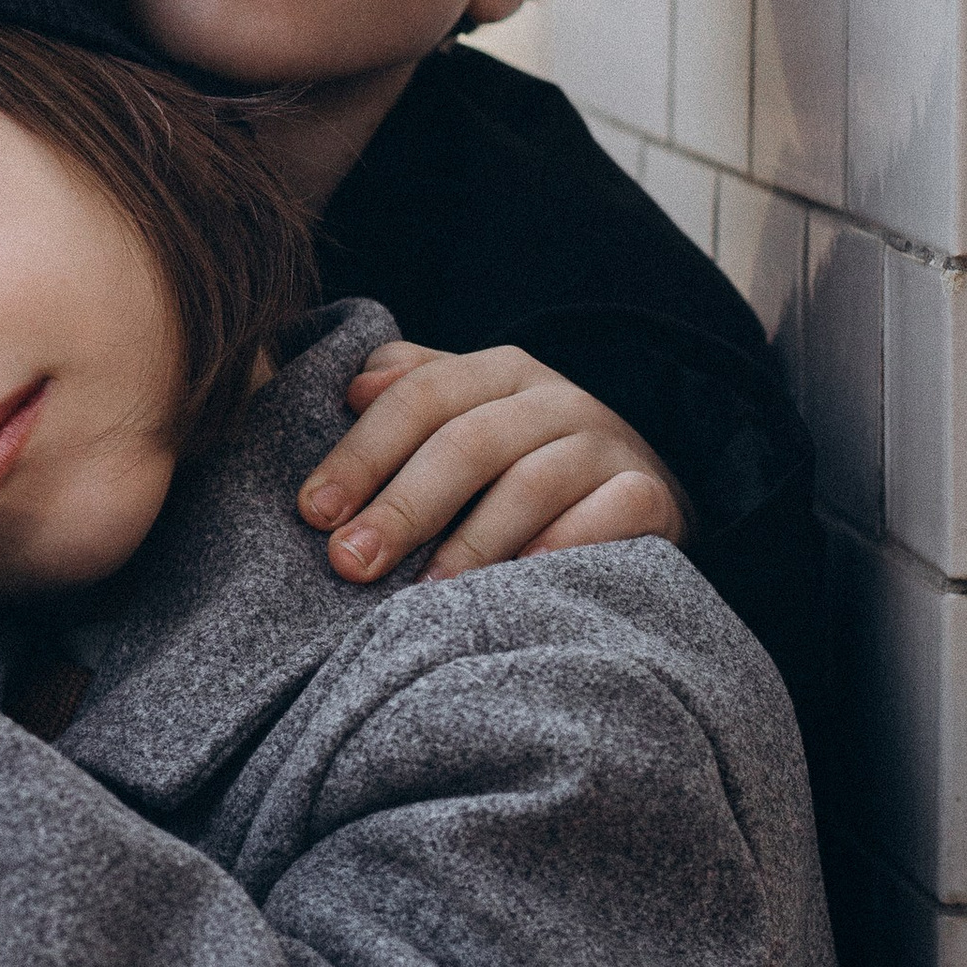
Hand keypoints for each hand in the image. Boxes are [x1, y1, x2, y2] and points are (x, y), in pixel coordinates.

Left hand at [298, 342, 686, 586]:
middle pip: (468, 443)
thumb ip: (409, 392)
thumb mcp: (468, 416)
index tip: (314, 512)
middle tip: (351, 562)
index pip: (420, 396)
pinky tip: (521, 581)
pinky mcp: (651, 495)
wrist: (635, 492)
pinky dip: (566, 545)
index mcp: (499, 370)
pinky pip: (610, 514)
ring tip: (423, 596)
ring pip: (532, 484)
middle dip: (402, 506)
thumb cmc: (519, 463)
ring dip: (471, 543)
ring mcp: (608, 445)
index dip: (362, 453)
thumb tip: (352, 387)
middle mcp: (556, 398)